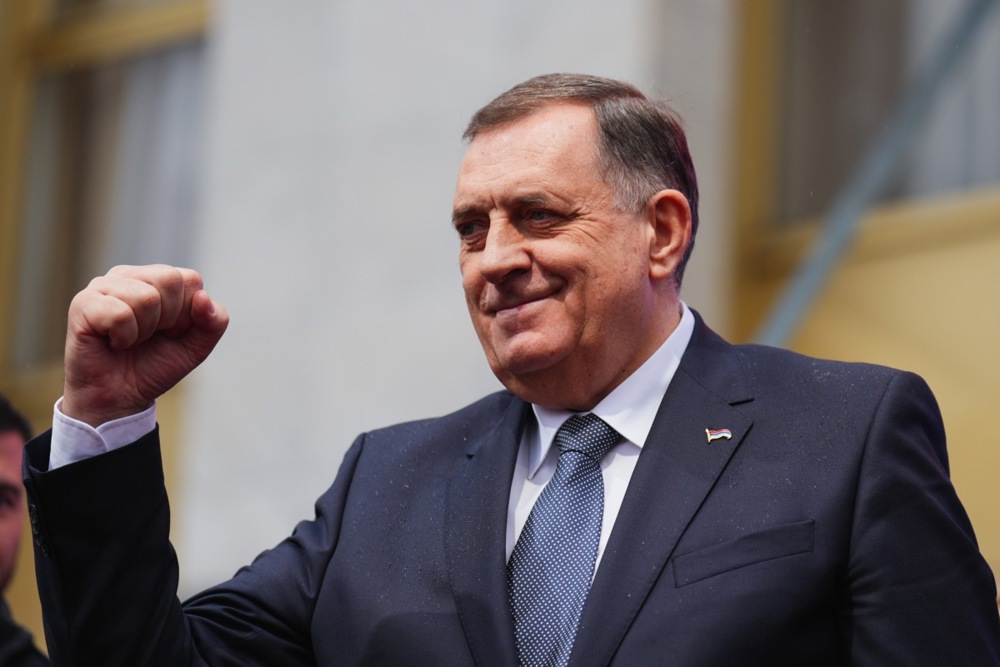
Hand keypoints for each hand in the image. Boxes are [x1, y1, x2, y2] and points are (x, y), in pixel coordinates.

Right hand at [62, 265, 229, 426]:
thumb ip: (214, 322)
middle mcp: (129, 275)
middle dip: (168, 320)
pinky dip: (123, 337)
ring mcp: (102, 286)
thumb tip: (203, 297)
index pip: (190, 279)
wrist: (119, 398)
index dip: (187, 314)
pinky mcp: (83, 303)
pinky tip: (113, 343)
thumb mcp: (196, 347)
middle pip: (170, 280)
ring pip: (146, 298)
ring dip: (144, 331)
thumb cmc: (154, 366)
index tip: (170, 332)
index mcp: (156, 279)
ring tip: (129, 340)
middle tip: (148, 337)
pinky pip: (120, 314)